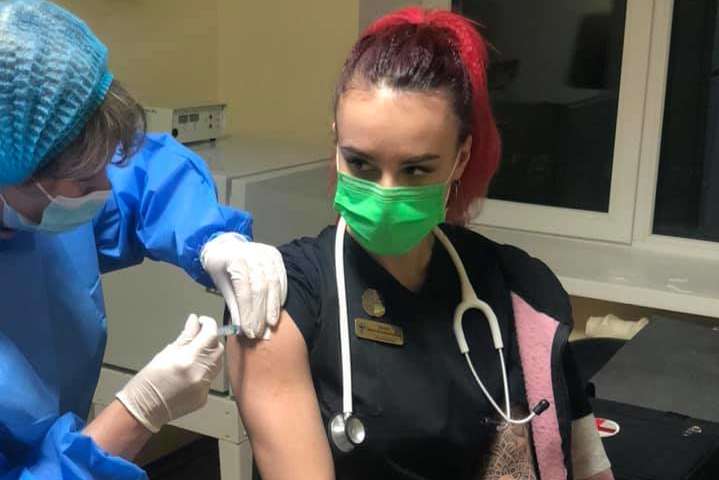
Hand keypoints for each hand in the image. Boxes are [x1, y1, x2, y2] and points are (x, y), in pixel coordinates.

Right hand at [116, 314, 223, 432]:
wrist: (144, 409)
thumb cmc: (148, 382)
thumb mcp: (165, 353)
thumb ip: (185, 337)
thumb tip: (194, 322)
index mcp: (188, 359)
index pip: (211, 334)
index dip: (209, 324)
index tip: (202, 321)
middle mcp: (200, 373)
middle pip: (217, 349)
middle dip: (210, 340)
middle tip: (198, 337)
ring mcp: (203, 387)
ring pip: (216, 363)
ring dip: (208, 356)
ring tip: (192, 356)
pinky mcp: (204, 397)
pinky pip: (210, 378)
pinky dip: (203, 372)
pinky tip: (189, 374)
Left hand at [201, 232, 286, 338]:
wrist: (227, 246)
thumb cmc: (222, 266)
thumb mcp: (222, 285)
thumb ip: (234, 305)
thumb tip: (242, 328)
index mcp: (236, 260)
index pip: (245, 291)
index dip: (248, 313)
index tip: (249, 331)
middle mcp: (253, 255)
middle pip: (261, 288)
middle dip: (261, 313)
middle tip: (260, 331)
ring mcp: (266, 254)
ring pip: (273, 284)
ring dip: (273, 307)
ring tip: (271, 323)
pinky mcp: (275, 256)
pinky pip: (281, 278)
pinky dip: (280, 295)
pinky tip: (277, 308)